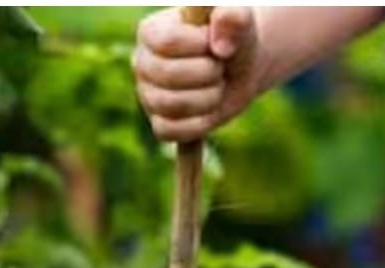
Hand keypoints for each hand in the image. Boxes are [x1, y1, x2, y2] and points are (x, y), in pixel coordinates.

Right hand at [133, 7, 260, 141]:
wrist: (242, 68)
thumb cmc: (234, 39)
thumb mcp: (240, 21)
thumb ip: (233, 18)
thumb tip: (220, 45)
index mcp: (151, 31)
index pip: (168, 42)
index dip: (201, 46)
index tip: (216, 44)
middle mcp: (142, 62)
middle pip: (168, 75)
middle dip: (208, 74)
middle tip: (220, 68)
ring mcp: (148, 95)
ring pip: (170, 106)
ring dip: (208, 99)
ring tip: (218, 87)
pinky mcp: (160, 122)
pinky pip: (169, 131)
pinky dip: (198, 125)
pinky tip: (210, 111)